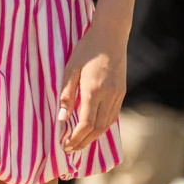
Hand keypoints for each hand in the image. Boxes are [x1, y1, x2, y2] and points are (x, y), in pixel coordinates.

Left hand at [58, 18, 126, 152]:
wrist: (111, 34)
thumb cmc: (87, 48)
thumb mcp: (70, 68)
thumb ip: (66, 94)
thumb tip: (62, 119)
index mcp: (94, 90)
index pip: (85, 124)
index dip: (75, 138)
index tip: (64, 144)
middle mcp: (108, 96)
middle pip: (97, 129)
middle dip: (83, 142)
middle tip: (70, 149)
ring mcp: (118, 94)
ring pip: (107, 124)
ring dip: (93, 136)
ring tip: (80, 141)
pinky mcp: (122, 91)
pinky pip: (113, 115)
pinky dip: (102, 125)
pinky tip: (93, 127)